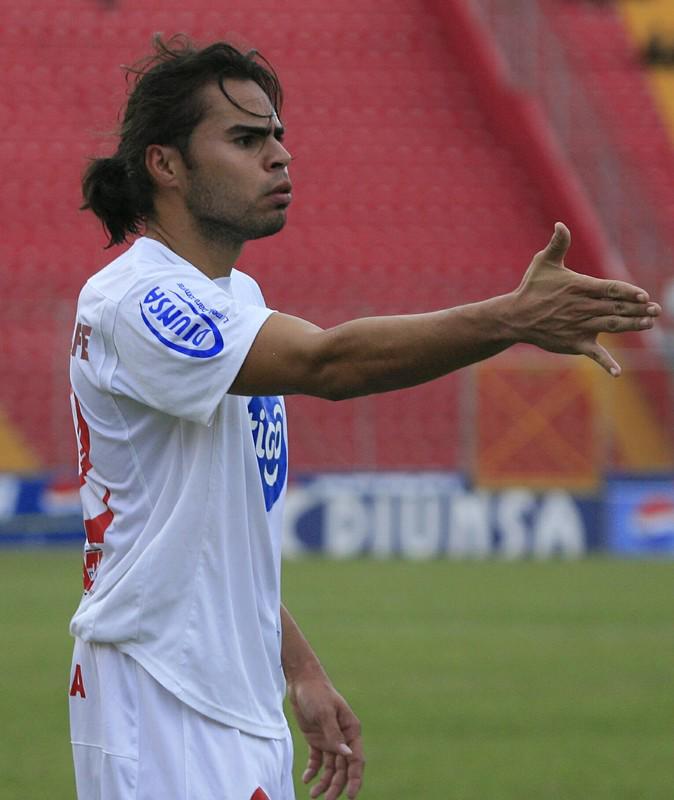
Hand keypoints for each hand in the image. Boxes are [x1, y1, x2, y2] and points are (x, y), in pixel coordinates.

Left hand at [287, 674, 363, 799]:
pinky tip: (306, 779)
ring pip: (330, 767)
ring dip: (324, 782)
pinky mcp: (317, 739)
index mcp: (351, 730)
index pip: (356, 759)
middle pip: (343, 767)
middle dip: (337, 785)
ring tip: (313, 794)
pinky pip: (317, 760)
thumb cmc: (317, 693)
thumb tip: (346, 756)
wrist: (302, 681)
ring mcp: (330, 739)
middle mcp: (343, 737)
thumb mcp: (325, 713)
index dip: (354, 779)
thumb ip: (334, 734)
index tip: (349, 796)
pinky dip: (313, 771)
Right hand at [513, 222, 660, 375]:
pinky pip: (594, 354)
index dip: (627, 292)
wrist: (515, 317)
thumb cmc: (531, 288)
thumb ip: (557, 244)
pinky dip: (606, 364)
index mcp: (578, 288)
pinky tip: (617, 373)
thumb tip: (560, 224)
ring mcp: (579, 327)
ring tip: (649, 324)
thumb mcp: (543, 263)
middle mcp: (581, 308)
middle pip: (616, 308)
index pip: (609, 289)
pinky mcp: (574, 343)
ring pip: (611, 326)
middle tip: (656, 310)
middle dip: (638, 309)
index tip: (643, 295)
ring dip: (632, 326)